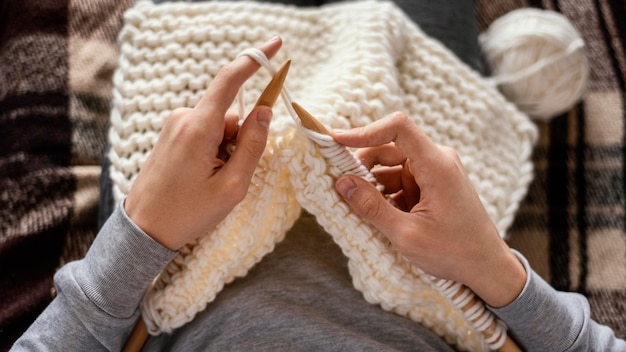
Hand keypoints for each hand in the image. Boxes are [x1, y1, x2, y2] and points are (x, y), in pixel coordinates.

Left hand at [125, 37, 281, 250]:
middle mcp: (183, 118)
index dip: (255, 59)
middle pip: (231, 114)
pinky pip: (205, 132)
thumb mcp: (232, 186)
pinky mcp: (171, 134)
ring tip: (210, 181)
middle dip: (240, 140)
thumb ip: (252, 145)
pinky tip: (200, 177)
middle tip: (230, 176)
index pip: (230, 80)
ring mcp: (174, 125)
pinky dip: (213, 150)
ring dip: (225, 149)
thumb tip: (265, 111)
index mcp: (198, 128)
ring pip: (219, 126)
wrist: (144, 229)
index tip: (275, 45)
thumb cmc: (188, 212)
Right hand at [332, 112, 525, 307]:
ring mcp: (435, 172)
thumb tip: (341, 183)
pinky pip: (400, 179)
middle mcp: (438, 160)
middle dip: (362, 165)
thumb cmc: (455, 252)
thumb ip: (371, 207)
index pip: (398, 128)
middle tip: (339, 184)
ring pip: (391, 165)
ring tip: (357, 206)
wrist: (487, 268)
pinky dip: (384, 193)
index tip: (336, 141)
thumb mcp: (407, 234)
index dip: (364, 131)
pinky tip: (377, 214)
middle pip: (389, 147)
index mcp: (437, 165)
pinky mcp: (432, 184)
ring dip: (372, 183)